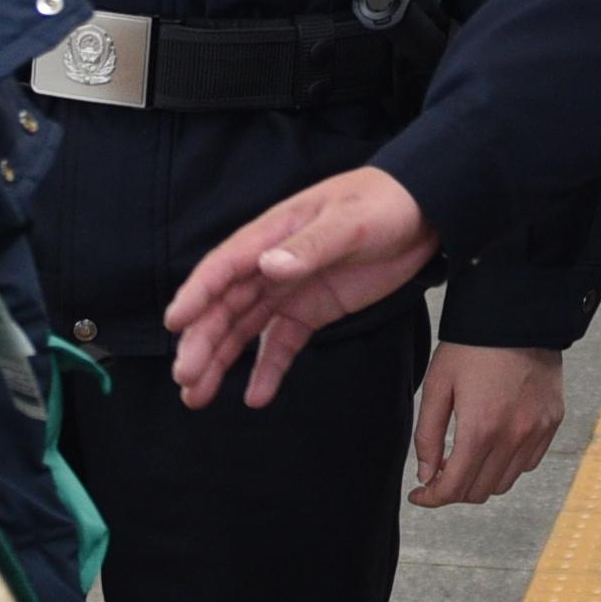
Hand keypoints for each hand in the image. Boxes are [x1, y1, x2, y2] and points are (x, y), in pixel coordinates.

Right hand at [163, 167, 436, 407]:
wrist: (425, 214)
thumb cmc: (383, 204)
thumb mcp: (349, 222)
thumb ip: (309, 246)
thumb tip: (267, 266)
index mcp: (272, 234)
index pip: (224, 266)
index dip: (197, 294)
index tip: (175, 323)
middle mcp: (271, 264)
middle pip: (226, 306)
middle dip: (202, 341)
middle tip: (184, 378)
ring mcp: (289, 289)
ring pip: (244, 330)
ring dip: (220, 361)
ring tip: (197, 397)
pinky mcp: (312, 311)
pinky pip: (281, 344)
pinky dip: (267, 370)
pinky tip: (255, 397)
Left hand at [407, 345, 567, 506]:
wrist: (517, 315)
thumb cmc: (471, 346)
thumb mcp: (437, 385)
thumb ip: (428, 435)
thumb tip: (426, 475)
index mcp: (480, 429)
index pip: (454, 487)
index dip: (432, 497)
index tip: (419, 494)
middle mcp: (513, 436)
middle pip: (480, 491)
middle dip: (454, 490)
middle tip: (438, 473)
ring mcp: (537, 431)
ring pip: (505, 482)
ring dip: (481, 480)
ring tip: (465, 459)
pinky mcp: (552, 422)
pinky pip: (528, 463)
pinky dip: (507, 465)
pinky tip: (493, 446)